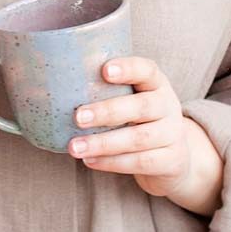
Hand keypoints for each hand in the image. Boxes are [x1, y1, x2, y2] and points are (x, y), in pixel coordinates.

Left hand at [67, 56, 198, 200]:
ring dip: (103, 143)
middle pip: (141, 106)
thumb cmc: (140, 120)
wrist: (175, 156)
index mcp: (156, 84)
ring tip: (75, 147)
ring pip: (138, 138)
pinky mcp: (171, 161)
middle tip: (78, 117)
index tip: (105, 70)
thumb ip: (107, 91)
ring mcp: (172, 134)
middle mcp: (168, 106)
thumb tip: (55, 87)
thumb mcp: (132, 99)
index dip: (128, 68)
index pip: (146, 70)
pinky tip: (90, 161)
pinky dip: (112, 163)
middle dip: (107, 111)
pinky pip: (140, 162)